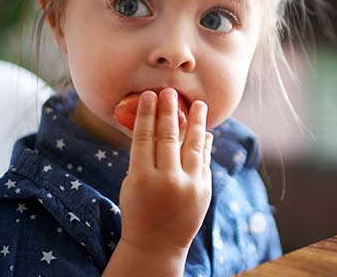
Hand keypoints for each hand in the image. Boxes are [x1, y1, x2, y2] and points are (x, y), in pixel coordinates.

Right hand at [117, 88, 212, 255]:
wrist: (157, 244)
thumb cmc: (138, 210)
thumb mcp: (132, 184)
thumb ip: (144, 158)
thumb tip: (158, 127)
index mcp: (141, 178)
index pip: (144, 138)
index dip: (147, 114)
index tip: (149, 95)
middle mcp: (166, 180)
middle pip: (168, 137)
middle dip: (169, 111)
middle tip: (170, 92)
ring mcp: (188, 185)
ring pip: (194, 146)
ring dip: (196, 122)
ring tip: (199, 104)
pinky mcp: (204, 190)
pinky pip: (204, 160)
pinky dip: (204, 145)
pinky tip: (204, 131)